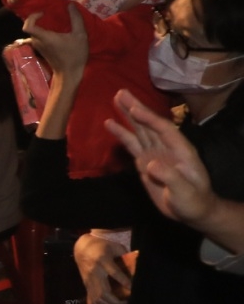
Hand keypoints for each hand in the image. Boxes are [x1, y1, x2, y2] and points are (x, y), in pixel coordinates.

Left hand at [23, 3, 88, 84]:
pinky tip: (56, 31)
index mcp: (44, 38)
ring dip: (43, 25)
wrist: (69, 74)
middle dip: (39, 19)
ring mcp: (38, 47)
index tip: (43, 13)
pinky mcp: (41, 50)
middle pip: (31, 27)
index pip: (28, 26)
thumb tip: (70, 5)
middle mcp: (38, 42)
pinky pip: (38, 37)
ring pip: (35, 32)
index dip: (32, 17)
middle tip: (51, 14)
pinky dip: (44, 32)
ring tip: (55, 21)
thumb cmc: (74, 55)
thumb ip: (76, 19)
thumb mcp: (80, 35)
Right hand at [74, 231, 133, 303]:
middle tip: (127, 302)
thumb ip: (126, 256)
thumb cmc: (102, 246)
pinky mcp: (86, 285)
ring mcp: (89, 280)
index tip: (133, 288)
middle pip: (104, 292)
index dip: (124, 281)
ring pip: (97, 299)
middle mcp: (94, 272)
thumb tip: (137, 267)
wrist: (82, 248)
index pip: (114, 273)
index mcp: (102, 260)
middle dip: (116, 301)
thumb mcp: (115, 247)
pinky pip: (92, 300)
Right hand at [107, 91, 215, 225]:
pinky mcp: (144, 162)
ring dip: (127, 115)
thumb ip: (170, 177)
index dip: (149, 119)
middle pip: (149, 124)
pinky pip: (131, 145)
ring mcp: (154, 153)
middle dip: (136, 108)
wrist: (192, 211)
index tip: (134, 109)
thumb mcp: (185, 192)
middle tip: (121, 92)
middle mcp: (166, 147)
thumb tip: (149, 164)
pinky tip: (110, 124)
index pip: (163, 130)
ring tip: (115, 99)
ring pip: (139, 130)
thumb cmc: (193, 201)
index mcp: (180, 150)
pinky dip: (121, 134)